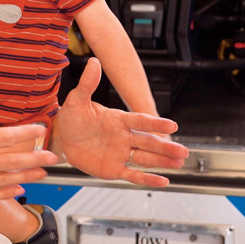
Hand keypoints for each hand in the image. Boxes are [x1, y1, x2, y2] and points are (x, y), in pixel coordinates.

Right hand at [0, 87, 58, 208]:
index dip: (24, 133)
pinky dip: (5, 192)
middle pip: (9, 160)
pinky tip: (18, 189)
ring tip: (43, 173)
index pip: (1, 137)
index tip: (40, 129)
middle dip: (34, 157)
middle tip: (53, 156)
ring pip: (3, 179)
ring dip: (26, 175)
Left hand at [51, 58, 188, 187]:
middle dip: (165, 146)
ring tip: (180, 162)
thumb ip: (88, 83)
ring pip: (145, 158)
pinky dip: (148, 178)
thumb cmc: (71, 117)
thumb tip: (94, 62)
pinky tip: (163, 181)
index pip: (140, 121)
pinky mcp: (113, 169)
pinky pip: (133, 174)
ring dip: (163, 161)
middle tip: (183, 150)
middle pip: (148, 142)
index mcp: (119, 119)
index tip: (172, 125)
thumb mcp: (77, 100)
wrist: (61, 138)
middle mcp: (124, 137)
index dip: (156, 124)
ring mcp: (120, 153)